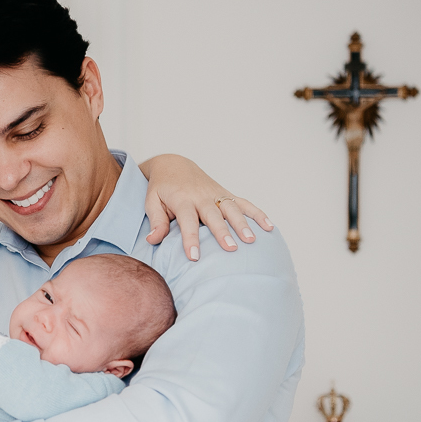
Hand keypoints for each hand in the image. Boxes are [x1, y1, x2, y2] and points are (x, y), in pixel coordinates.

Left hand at [140, 153, 272, 261]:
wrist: (173, 164)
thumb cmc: (161, 188)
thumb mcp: (151, 202)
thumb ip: (156, 221)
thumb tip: (152, 240)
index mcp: (182, 200)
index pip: (187, 221)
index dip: (191, 239)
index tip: (194, 257)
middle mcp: (201, 196)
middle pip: (213, 216)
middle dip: (222, 232)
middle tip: (230, 249)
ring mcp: (216, 194)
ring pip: (231, 209)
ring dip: (242, 223)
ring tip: (251, 240)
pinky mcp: (225, 194)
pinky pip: (244, 202)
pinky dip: (257, 213)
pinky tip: (269, 226)